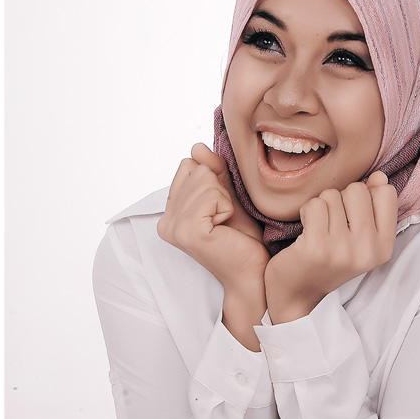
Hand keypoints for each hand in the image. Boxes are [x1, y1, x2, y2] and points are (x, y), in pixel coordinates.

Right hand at [157, 143, 268, 290]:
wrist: (253, 272)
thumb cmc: (242, 238)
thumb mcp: (227, 196)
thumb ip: (213, 171)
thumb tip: (197, 146)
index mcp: (169, 213)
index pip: (188, 165)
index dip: (213, 181)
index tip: (220, 210)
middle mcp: (165, 222)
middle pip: (196, 169)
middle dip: (220, 189)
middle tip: (225, 220)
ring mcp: (174, 228)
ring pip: (206, 179)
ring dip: (225, 199)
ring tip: (226, 225)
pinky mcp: (189, 232)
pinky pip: (212, 194)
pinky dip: (227, 207)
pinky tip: (225, 228)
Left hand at [265, 172, 396, 323]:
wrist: (298, 295)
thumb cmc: (328, 261)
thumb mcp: (360, 239)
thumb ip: (373, 207)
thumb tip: (379, 177)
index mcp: (384, 247)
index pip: (386, 193)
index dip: (365, 196)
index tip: (352, 217)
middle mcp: (368, 250)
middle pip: (357, 190)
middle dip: (340, 199)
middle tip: (331, 225)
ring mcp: (342, 250)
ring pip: (332, 195)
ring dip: (320, 207)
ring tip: (318, 230)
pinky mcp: (317, 247)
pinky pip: (314, 205)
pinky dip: (306, 213)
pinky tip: (305, 231)